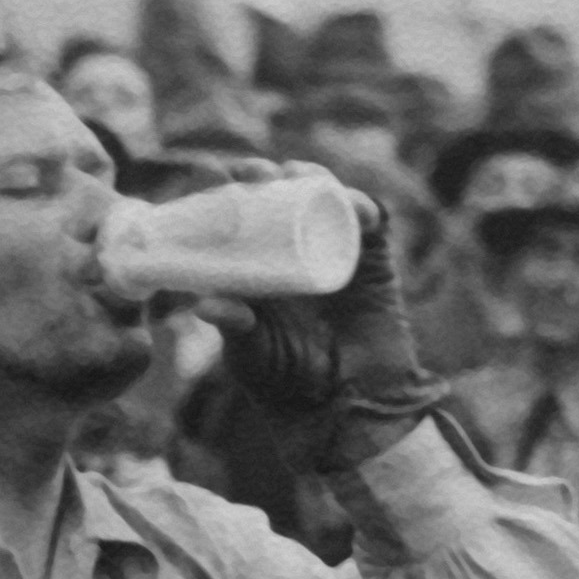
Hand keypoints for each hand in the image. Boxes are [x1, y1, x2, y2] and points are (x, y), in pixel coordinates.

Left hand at [192, 159, 438, 470]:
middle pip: (283, 199)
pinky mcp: (373, 264)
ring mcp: (336, 253)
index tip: (219, 175)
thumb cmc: (287, 385)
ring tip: (297, 173)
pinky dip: (363, 209)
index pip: (244, 218)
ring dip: (314, 179)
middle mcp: (296, 253)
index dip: (234, 192)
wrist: (344, 406)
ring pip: (326, 201)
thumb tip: (204, 305)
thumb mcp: (252, 355)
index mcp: (260, 269)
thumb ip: (234, 329)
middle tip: (256, 172)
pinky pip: (371, 226)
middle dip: (270, 177)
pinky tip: (353, 203)